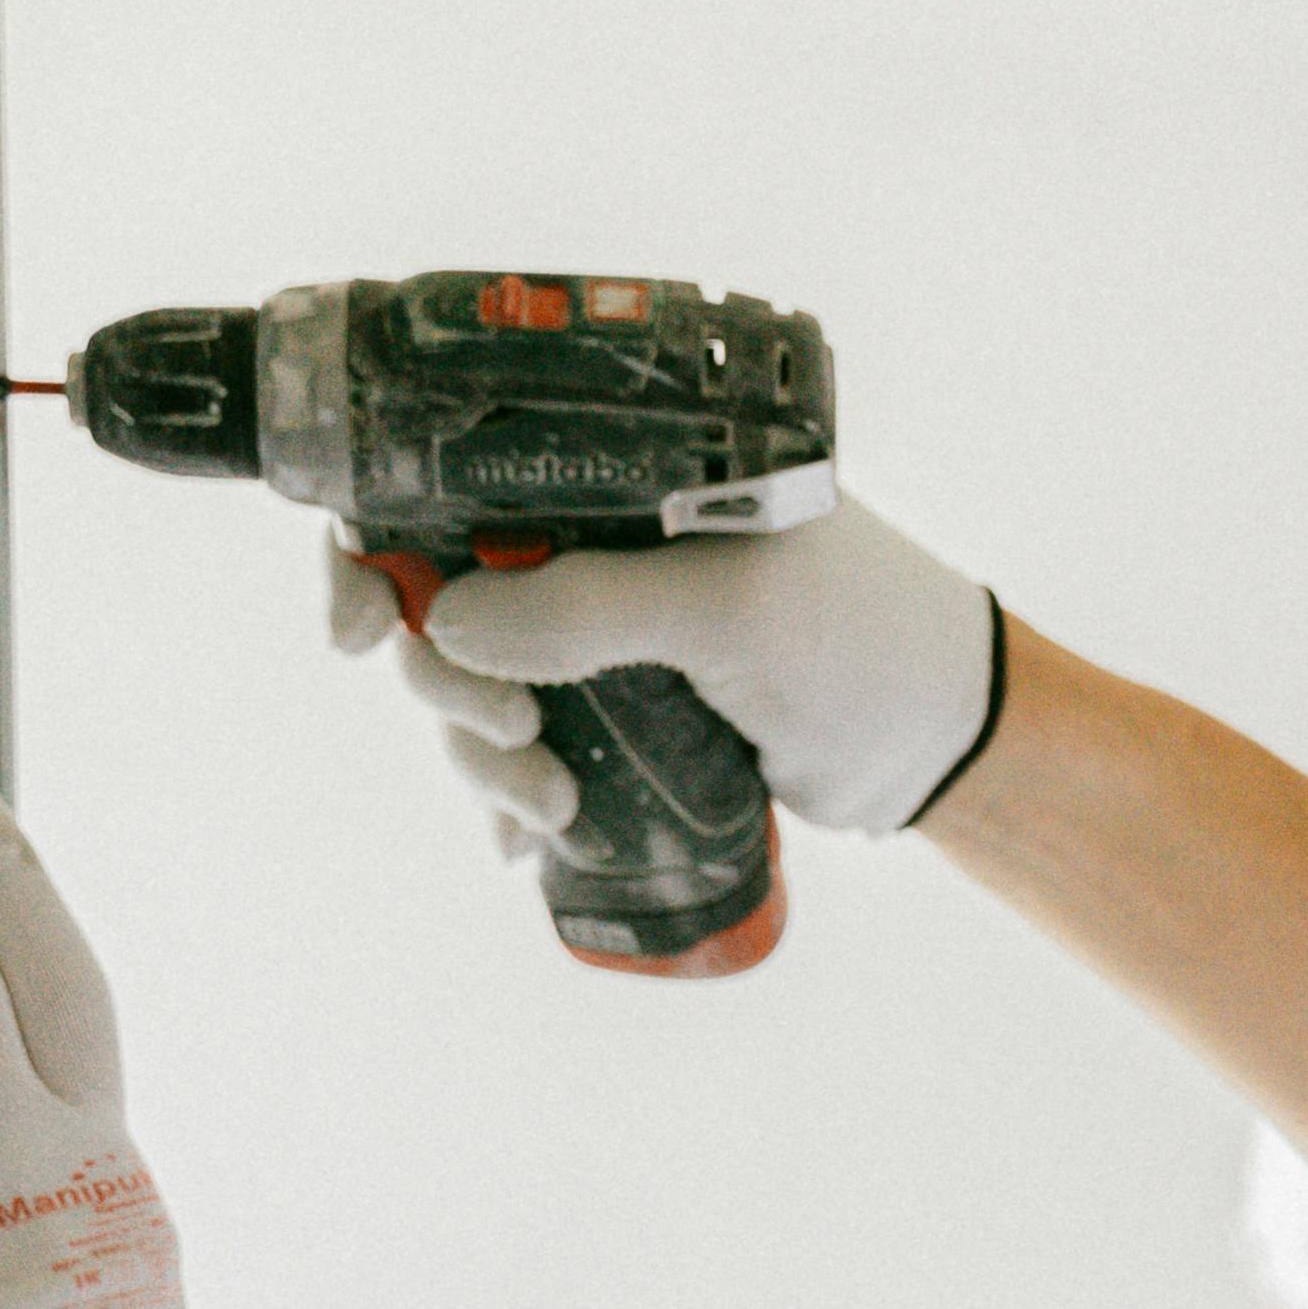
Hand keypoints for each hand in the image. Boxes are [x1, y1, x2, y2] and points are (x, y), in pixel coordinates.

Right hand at [325, 488, 1002, 848]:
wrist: (947, 746)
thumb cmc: (866, 641)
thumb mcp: (730, 613)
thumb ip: (592, 608)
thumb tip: (443, 623)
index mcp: (617, 463)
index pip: (449, 467)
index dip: (375, 538)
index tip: (360, 627)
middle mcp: (595, 528)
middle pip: (437, 590)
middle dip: (446, 682)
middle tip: (517, 742)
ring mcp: (602, 620)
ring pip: (473, 681)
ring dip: (482, 757)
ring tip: (553, 811)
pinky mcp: (618, 703)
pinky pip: (522, 745)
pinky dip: (511, 797)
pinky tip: (532, 845)